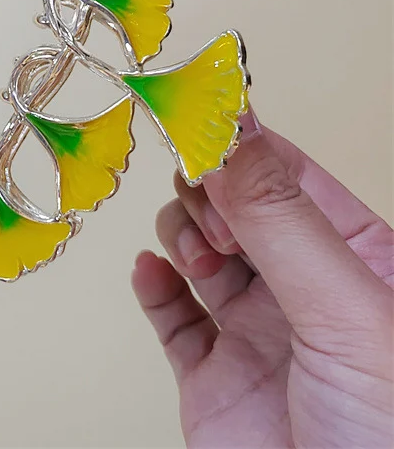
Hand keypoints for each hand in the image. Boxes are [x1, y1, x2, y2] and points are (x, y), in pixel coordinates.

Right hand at [132, 110, 392, 447]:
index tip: (196, 107)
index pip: (292, 174)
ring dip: (182, 236)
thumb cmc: (389, 443)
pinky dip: (152, 288)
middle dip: (209, 191)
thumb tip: (230, 128)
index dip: (243, 138)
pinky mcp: (214, 380)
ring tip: (195, 257)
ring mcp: (258, 335)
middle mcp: (307, 293)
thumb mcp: (347, 312)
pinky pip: (170, 316)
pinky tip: (154, 277)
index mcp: (363, 265)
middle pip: (235, 205)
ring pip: (197, 250)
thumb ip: (280, 217)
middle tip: (200, 194)